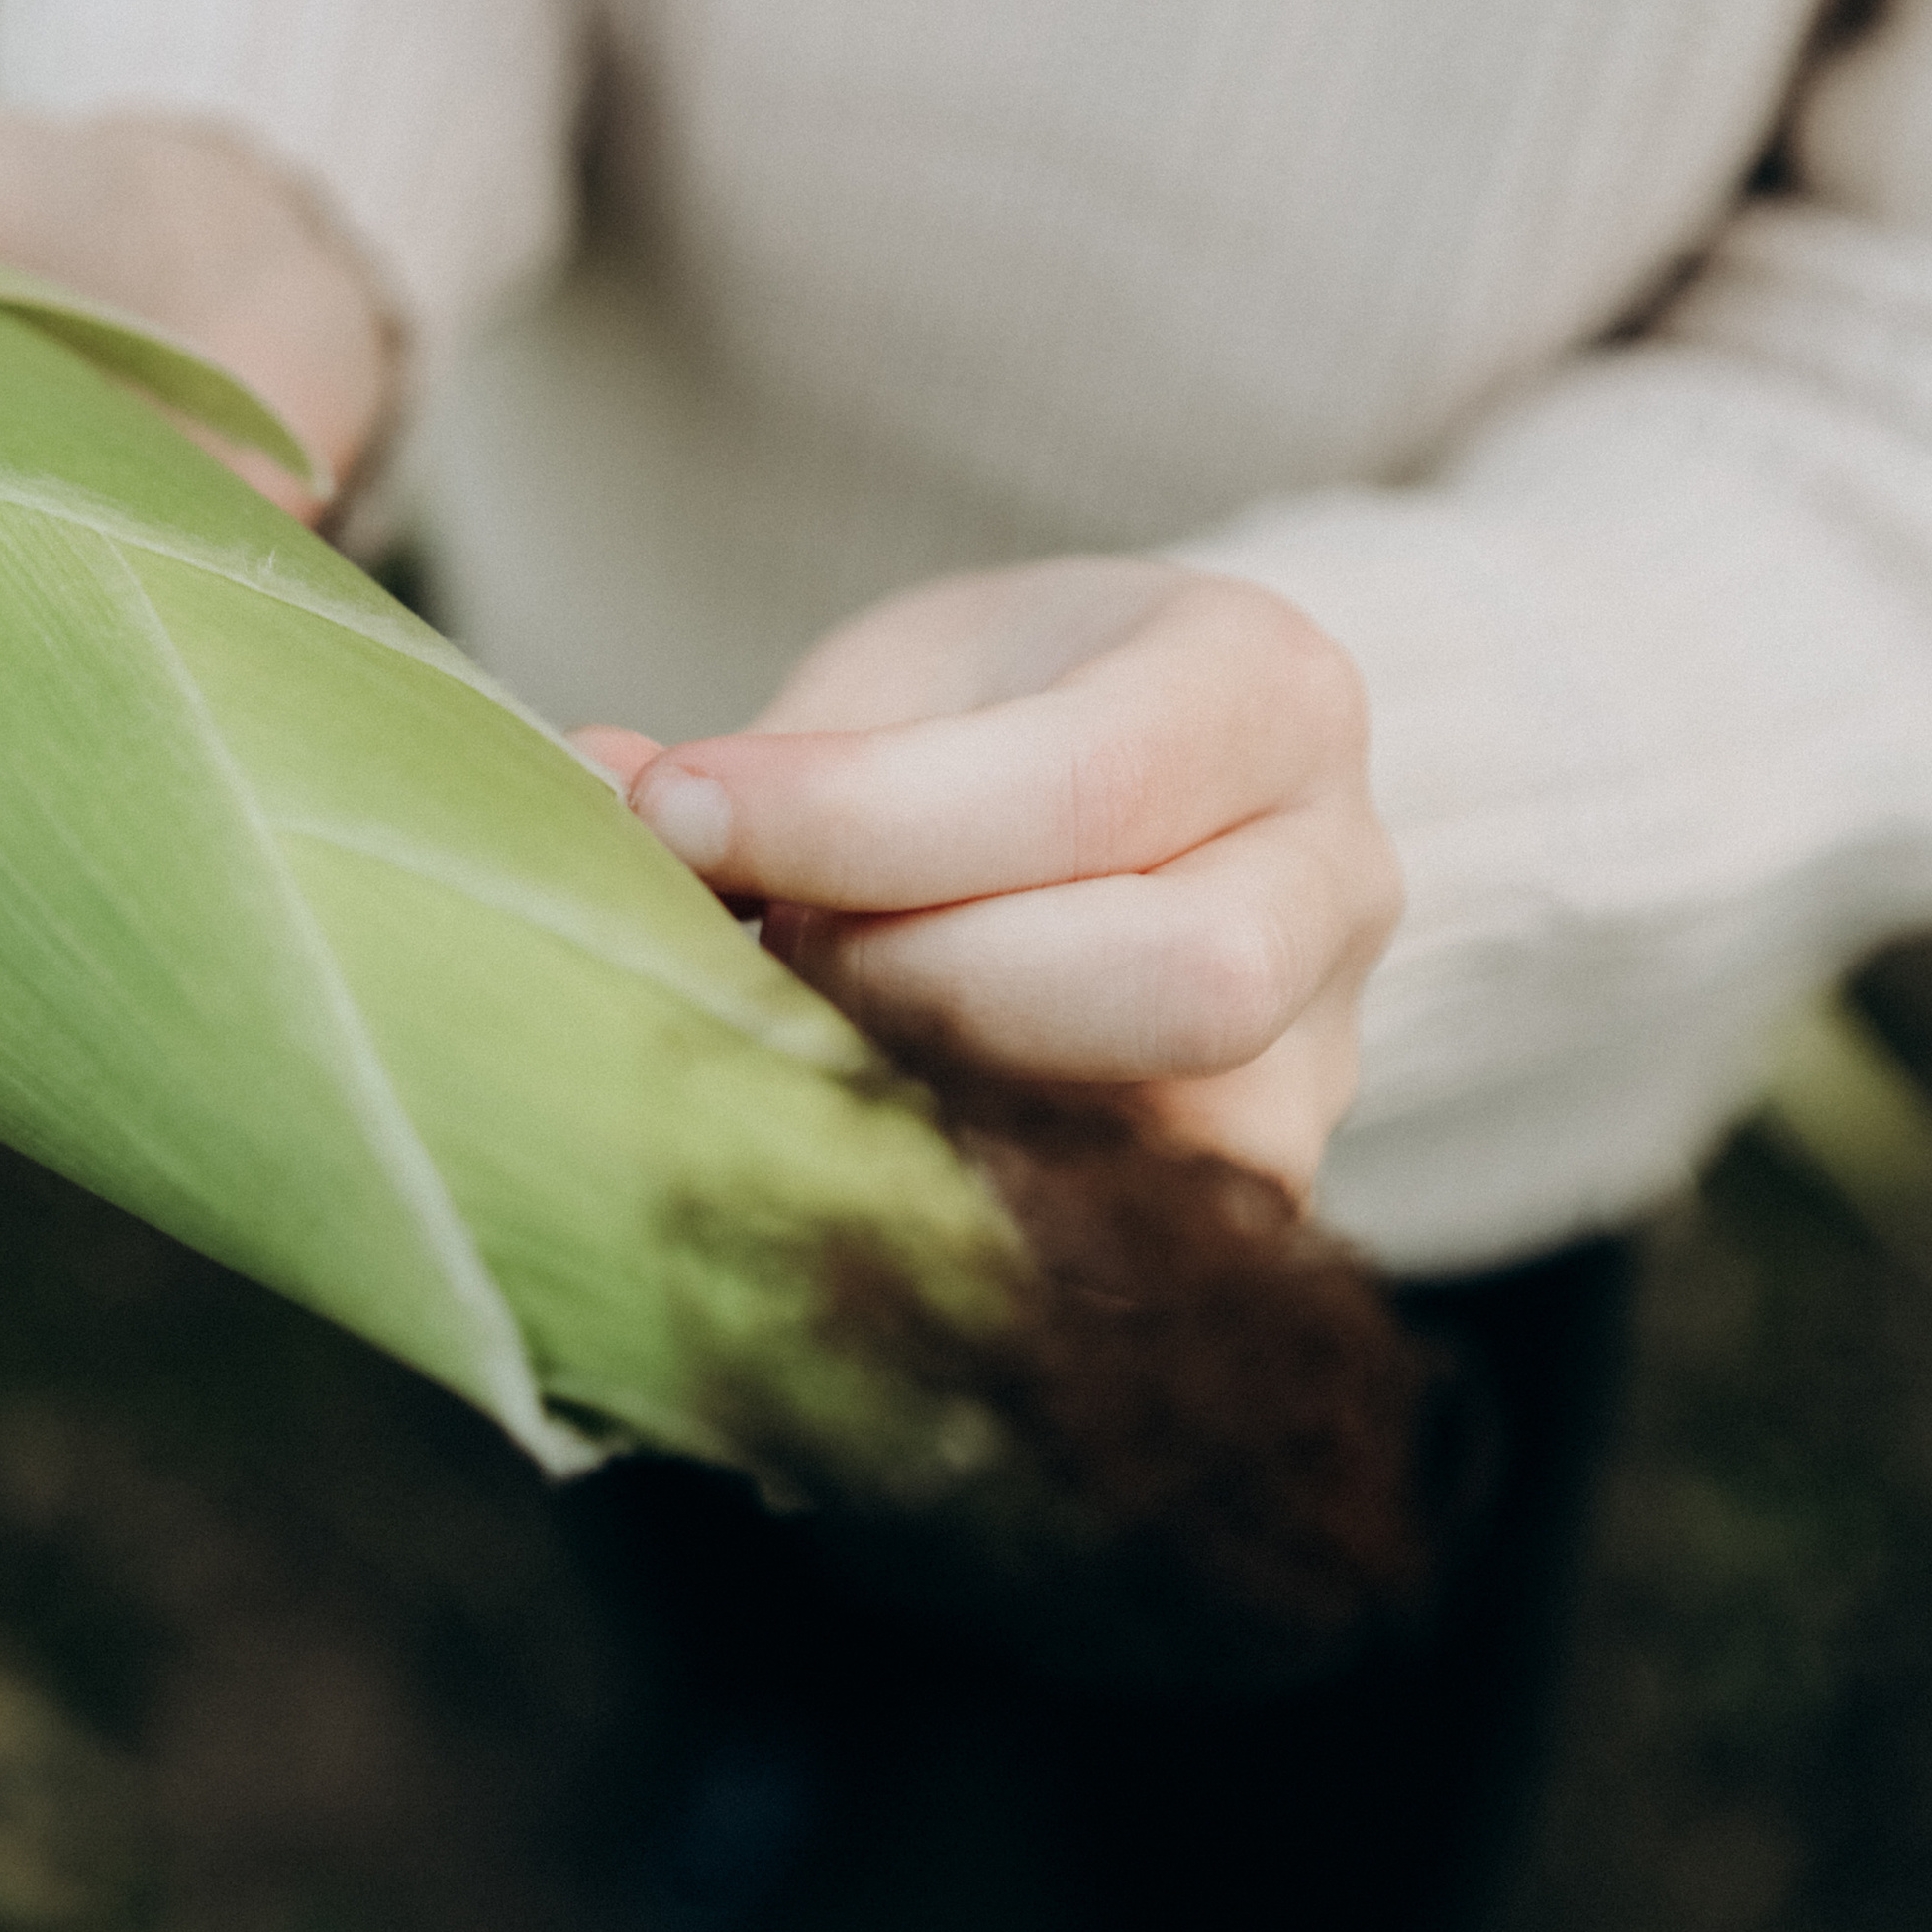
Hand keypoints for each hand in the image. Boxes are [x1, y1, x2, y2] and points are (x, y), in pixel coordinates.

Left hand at [574, 556, 1401, 1200]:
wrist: (1149, 798)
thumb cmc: (1004, 718)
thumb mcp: (909, 679)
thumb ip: (786, 757)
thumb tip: (589, 793)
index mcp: (1267, 688)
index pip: (1086, 785)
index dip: (856, 819)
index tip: (674, 812)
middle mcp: (1341, 875)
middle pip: (1181, 983)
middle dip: (930, 981)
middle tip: (784, 947)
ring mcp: (1324, 1053)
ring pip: (1170, 1143)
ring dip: (944, 1106)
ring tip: (819, 1040)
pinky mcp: (1268, 1187)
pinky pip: (1136, 1252)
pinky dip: (973, 1210)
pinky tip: (858, 1150)